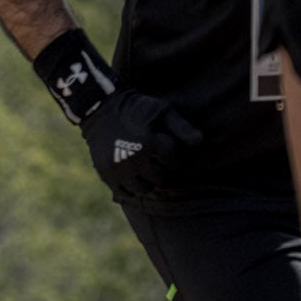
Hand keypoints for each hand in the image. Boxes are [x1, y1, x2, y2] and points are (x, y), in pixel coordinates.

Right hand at [79, 91, 201, 197]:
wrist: (101, 108)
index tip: (167, 150)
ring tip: (145, 170)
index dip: (174, 157)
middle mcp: (134, 158)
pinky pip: (124, 192)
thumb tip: (199, 141)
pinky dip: (131, 188)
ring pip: (143, 189)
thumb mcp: (162, 110)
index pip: (174, 163)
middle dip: (162, 170)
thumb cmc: (137, 108)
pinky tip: (133, 177)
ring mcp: (118, 167)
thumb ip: (182, 126)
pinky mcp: (105, 173)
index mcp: (150, 142)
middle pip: (160, 178)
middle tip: (156, 161)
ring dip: (147, 181)